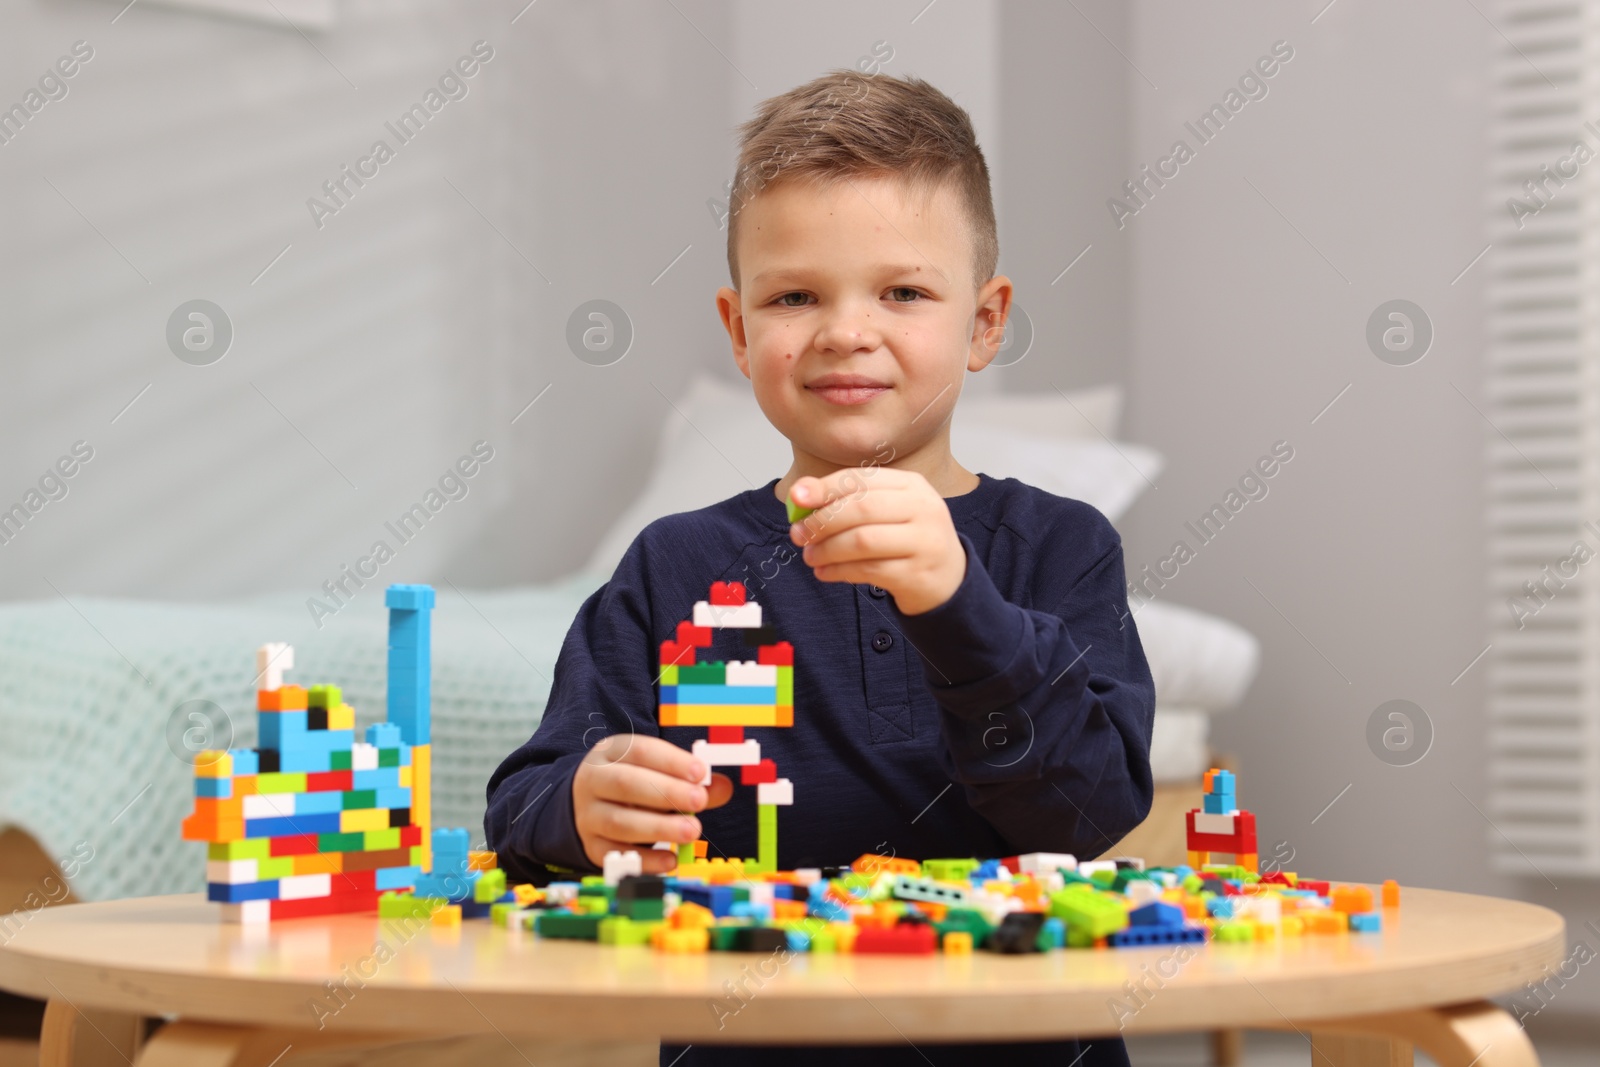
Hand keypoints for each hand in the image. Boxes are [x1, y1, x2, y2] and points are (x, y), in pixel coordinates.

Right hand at [572, 734, 732, 873]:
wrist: (588, 803)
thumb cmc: (635, 782)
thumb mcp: (656, 770)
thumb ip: (690, 780)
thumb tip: (723, 787)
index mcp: (612, 752)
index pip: (640, 751)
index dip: (671, 761)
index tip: (700, 772)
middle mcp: (594, 780)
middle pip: (626, 784)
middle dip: (665, 793)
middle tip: (699, 801)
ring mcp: (589, 815)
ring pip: (619, 822)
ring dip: (659, 828)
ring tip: (692, 831)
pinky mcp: (593, 846)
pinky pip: (616, 856)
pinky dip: (645, 861)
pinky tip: (671, 860)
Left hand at [788, 467, 966, 615]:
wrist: (947, 578)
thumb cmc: (907, 539)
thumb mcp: (886, 511)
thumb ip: (849, 500)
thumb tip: (800, 495)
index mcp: (912, 485)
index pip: (863, 479)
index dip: (826, 487)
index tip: (797, 497)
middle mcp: (923, 508)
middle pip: (861, 508)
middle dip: (822, 521)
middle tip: (798, 534)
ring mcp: (924, 542)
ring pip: (863, 541)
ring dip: (827, 549)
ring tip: (810, 556)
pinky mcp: (917, 574)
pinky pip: (868, 570)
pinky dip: (839, 571)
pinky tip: (825, 572)